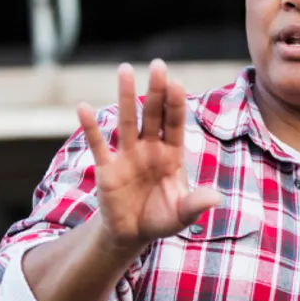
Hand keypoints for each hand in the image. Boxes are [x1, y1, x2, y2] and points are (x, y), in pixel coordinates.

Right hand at [77, 59, 221, 250]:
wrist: (132, 235)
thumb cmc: (161, 219)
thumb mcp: (181, 215)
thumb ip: (196, 204)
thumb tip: (216, 197)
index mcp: (171, 154)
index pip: (175, 123)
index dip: (176, 104)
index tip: (177, 82)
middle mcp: (149, 148)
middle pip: (153, 114)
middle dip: (156, 91)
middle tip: (158, 65)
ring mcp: (127, 155)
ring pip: (127, 120)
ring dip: (126, 96)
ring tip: (125, 69)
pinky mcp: (107, 168)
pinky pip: (98, 144)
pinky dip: (91, 127)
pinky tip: (83, 107)